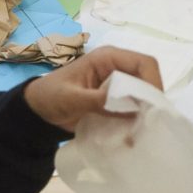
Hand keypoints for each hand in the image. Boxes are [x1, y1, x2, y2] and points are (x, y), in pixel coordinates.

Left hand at [25, 46, 165, 133]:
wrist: (38, 111)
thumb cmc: (51, 96)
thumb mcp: (72, 98)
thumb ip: (97, 99)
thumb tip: (127, 104)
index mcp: (108, 58)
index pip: (144, 63)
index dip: (153, 82)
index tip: (153, 108)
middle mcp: (117, 68)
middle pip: (148, 79)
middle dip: (150, 101)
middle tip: (149, 124)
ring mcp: (118, 85)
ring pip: (143, 95)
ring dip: (144, 113)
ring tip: (140, 132)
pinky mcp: (116, 101)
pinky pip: (133, 108)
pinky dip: (135, 121)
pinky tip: (131, 134)